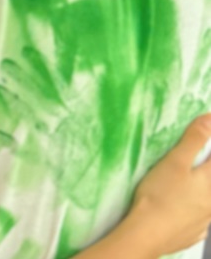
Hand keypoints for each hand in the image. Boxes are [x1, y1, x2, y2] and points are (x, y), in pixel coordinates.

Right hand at [123, 114, 210, 255]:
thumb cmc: (160, 194)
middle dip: (203, 170)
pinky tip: (184, 212)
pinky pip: (202, 220)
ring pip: (208, 203)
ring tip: (183, 189)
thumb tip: (209, 119)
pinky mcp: (194, 233)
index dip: (208, 148)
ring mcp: (205, 220)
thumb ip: (193, 140)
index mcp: (210, 181)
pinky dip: (196, 212)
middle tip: (186, 167)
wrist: (148, 233)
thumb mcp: (174, 162)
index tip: (201, 145)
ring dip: (201, 193)